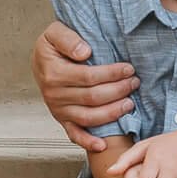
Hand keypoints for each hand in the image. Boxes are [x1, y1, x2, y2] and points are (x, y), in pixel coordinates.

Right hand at [36, 20, 136, 151]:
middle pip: (92, 98)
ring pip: (89, 117)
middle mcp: (54, 94)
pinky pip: (74, 134)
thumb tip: (84, 52)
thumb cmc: (53, 46)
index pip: (88, 77)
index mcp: (54, 73)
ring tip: (130, 104)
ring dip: (112, 113)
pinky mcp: (62, 120)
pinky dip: (87, 141)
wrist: (41, 60)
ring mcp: (58, 110)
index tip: (128, 69)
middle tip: (135, 83)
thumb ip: (68, 39)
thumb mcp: (55, 32)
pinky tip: (102, 145)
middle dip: (118, 91)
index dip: (111, 74)